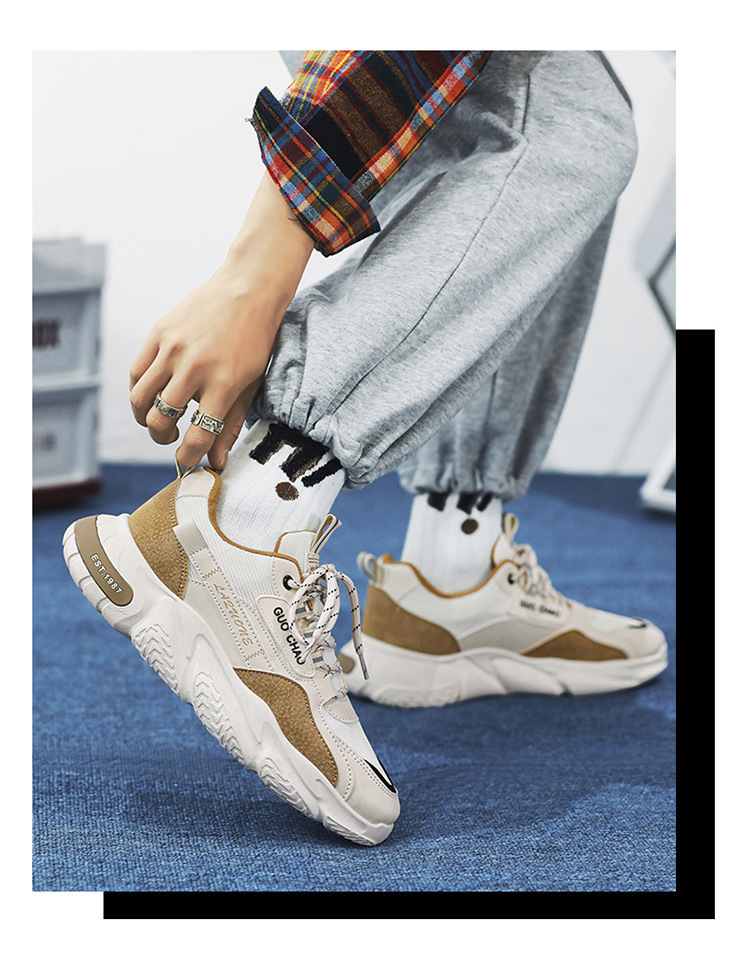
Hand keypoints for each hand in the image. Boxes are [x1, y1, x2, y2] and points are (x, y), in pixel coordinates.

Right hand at [128, 172, 314, 470]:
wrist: (248, 289)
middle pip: (159, 420)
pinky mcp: (159, 333)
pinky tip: (153, 395)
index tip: (186, 463)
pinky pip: (136, 373)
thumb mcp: (249, 385)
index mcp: (223, 384)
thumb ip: (230, 425)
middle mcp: (195, 368)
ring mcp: (173, 349)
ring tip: (159, 419)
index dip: (187, 457)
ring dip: (145, 418)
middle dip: (162, 438)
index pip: (196, 435)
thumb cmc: (254, 342)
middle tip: (171, 438)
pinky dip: (140, 391)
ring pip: (140, 400)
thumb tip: (217, 463)